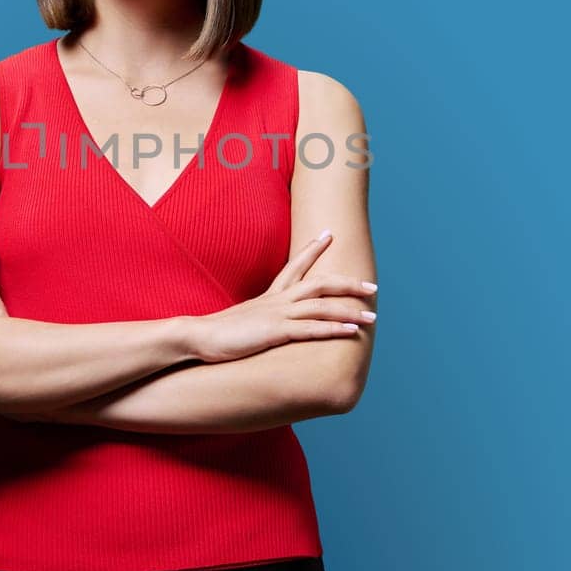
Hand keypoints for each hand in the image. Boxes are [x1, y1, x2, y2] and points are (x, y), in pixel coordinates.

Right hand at [187, 230, 376, 363]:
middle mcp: (277, 300)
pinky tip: (351, 331)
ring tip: (372, 315)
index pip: (295, 265)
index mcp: (269, 295)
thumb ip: (259, 317)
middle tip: (372, 285)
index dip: (313, 249)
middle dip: (347, 284)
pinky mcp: (275, 332)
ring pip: (321, 306)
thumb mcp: (243, 319)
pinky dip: (333, 328)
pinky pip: (310, 329)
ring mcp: (277, 314)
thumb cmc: (218, 331)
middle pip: (319, 283)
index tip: (329, 233)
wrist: (198, 336)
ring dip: (349, 310)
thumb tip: (264, 322)